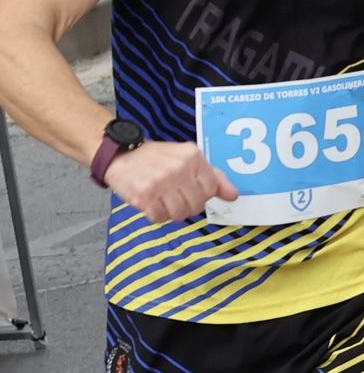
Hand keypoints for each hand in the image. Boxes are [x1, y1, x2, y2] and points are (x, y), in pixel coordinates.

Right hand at [103, 141, 237, 223]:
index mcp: (193, 157)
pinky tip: (152, 203)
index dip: (203, 195)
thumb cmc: (158, 158)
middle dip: (188, 206)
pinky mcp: (144, 196)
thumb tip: (233, 195)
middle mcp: (179, 169)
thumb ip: (213, 176)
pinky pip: (160, 218)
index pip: (212, 189)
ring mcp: (161, 183)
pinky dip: (157, 215)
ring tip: (164, 201)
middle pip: (197, 205)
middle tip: (175, 197)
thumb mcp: (188, 158)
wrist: (121, 154)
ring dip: (172, 212)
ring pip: (180, 214)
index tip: (192, 191)